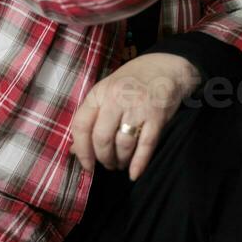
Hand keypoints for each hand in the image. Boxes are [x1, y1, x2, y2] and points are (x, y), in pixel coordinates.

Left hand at [69, 53, 201, 180]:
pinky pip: (145, 145)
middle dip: (104, 158)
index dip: (82, 150)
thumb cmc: (132, 82)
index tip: (86, 165)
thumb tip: (74, 150)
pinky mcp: (156, 116)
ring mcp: (137, 107)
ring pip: (123, 144)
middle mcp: (116, 98)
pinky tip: (134, 173)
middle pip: (102, 138)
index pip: (81, 125)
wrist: (167, 68)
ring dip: (121, 161)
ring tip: (122, 163)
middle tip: (109, 164)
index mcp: (100, 92)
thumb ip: (91, 117)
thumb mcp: (107, 92)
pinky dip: (139, 163)